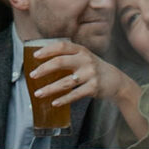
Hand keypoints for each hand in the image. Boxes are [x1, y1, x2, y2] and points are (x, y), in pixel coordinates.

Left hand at [26, 41, 144, 130]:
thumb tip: (43, 60)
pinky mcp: (93, 88)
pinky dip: (63, 99)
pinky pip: (75, 95)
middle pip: (60, 62)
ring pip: (65, 82)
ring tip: (38, 93)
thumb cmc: (95, 68)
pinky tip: (54, 103)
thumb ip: (69, 57)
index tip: (35, 56)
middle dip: (44, 69)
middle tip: (32, 75)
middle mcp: (86, 60)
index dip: (47, 50)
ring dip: (49, 89)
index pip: (62, 46)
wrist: (117, 81)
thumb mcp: (85, 58)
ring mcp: (90, 74)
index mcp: (82, 50)